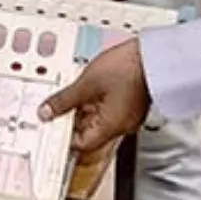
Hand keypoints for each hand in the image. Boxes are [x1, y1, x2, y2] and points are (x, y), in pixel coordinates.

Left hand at [40, 38, 151, 152]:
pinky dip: (93, 100)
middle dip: (69, 119)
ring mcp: (127, 114)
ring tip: (66, 93)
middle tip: (53, 106)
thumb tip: (47, 111)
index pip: (81, 144)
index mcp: (111, 127)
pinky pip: (106, 108)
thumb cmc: (128, 68)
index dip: (62, 137)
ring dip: (80, 108)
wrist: (153, 55)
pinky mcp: (129, 102)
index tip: (49, 124)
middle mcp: (121, 125)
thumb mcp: (87, 84)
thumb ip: (64, 100)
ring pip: (96, 118)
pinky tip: (84, 87)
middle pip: (88, 131)